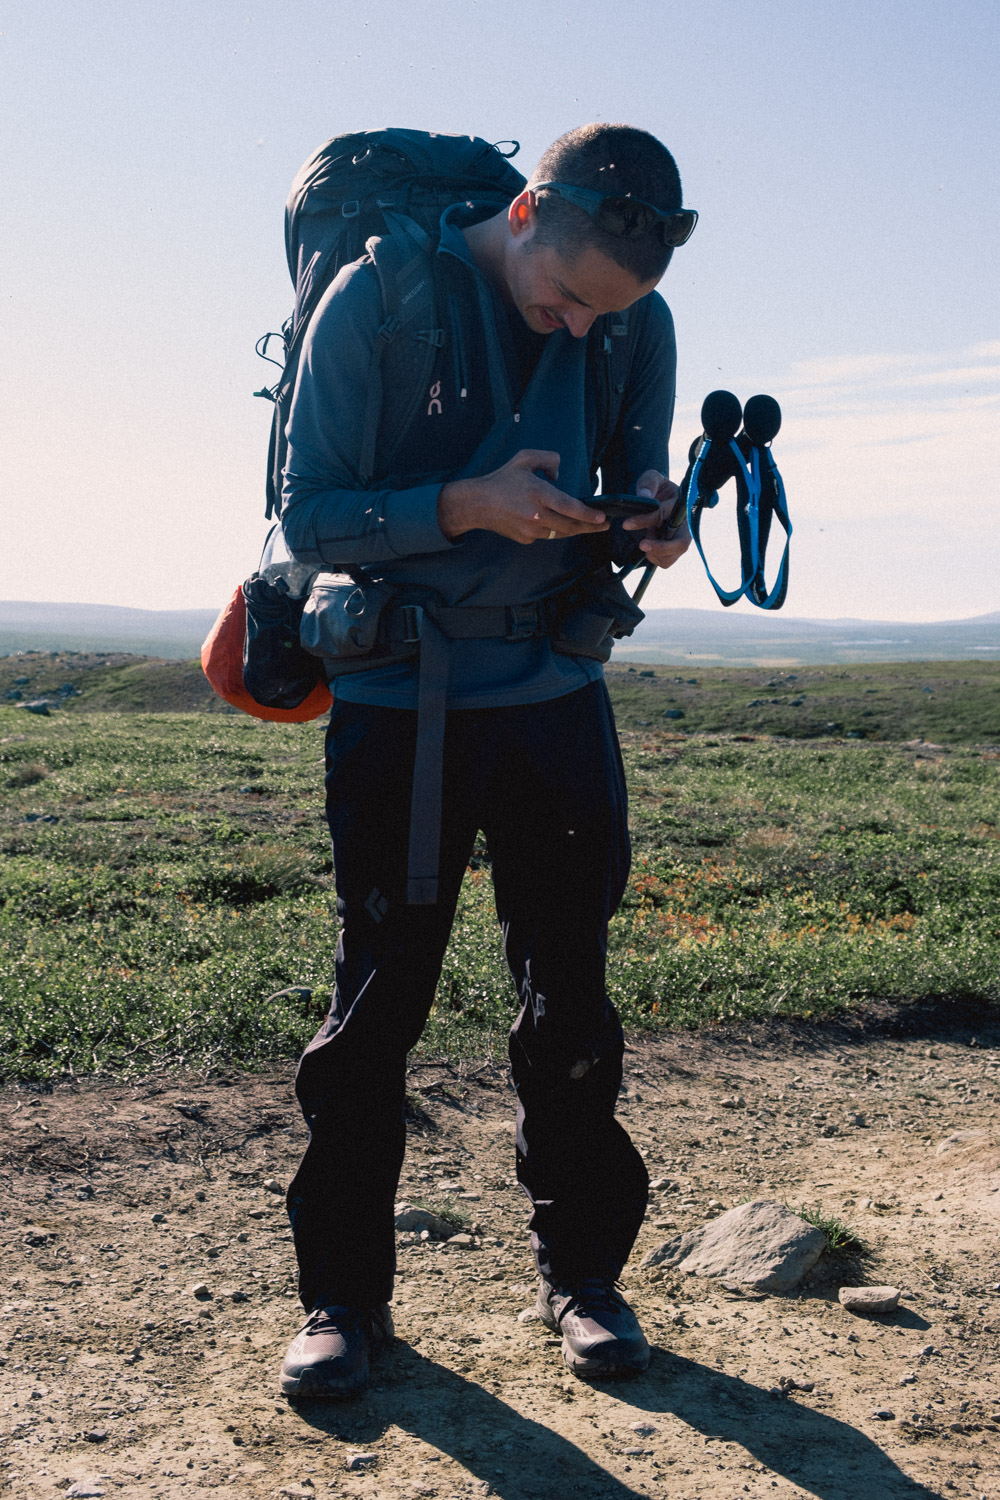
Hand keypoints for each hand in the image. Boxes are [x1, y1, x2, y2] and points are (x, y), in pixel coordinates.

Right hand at [439, 450, 610, 544]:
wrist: (477, 504)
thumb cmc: (502, 480)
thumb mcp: (524, 459)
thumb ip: (547, 460)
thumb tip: (559, 475)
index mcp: (537, 493)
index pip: (569, 507)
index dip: (588, 514)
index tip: (602, 517)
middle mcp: (535, 514)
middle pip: (570, 525)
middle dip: (590, 526)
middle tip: (604, 525)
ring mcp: (531, 529)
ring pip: (560, 533)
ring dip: (576, 530)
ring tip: (589, 526)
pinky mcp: (526, 538)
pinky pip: (546, 535)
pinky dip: (554, 529)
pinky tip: (560, 524)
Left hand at [622, 468, 690, 570]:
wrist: (659, 497)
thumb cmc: (656, 488)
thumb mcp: (652, 478)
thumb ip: (648, 484)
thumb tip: (644, 497)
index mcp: (680, 504)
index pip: (663, 514)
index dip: (644, 520)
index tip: (626, 524)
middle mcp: (685, 525)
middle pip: (681, 543)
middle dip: (660, 547)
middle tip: (642, 545)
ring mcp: (682, 539)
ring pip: (672, 556)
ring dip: (655, 552)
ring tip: (644, 540)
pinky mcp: (674, 550)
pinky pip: (665, 561)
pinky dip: (654, 557)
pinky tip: (648, 544)